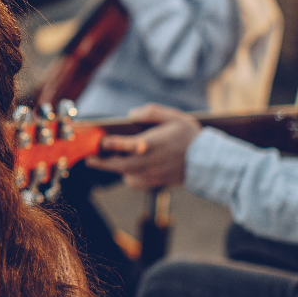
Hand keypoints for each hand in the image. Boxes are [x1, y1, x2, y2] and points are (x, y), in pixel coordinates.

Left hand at [84, 104, 200, 189]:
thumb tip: (131, 114)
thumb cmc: (189, 136)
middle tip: (89, 158)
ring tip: (108, 159)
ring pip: (125, 175)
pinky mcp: (154, 184)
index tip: (100, 140)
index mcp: (151, 144)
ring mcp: (151, 175)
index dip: (109, 143)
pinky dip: (129, 175)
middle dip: (101, 162)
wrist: (208, 162)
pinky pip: (134, 182)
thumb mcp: (174, 117)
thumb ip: (151, 112)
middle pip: (117, 166)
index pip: (123, 145)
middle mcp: (148, 162)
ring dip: (116, 168)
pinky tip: (131, 165)